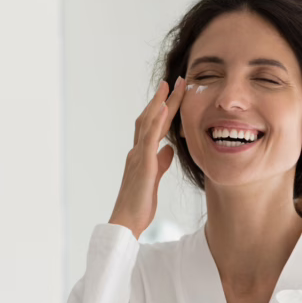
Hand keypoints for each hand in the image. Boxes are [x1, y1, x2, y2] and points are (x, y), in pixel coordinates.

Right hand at [108, 76, 186, 238]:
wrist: (126, 221)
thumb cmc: (139, 204)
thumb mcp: (154, 179)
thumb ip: (161, 162)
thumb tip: (169, 149)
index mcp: (141, 155)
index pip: (153, 126)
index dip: (162, 109)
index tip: (172, 93)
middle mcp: (137, 151)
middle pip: (150, 118)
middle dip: (162, 98)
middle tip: (174, 81)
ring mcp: (138, 156)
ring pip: (148, 123)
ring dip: (160, 103)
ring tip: (171, 86)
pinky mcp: (143, 164)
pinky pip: (149, 138)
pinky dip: (156, 121)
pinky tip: (164, 108)